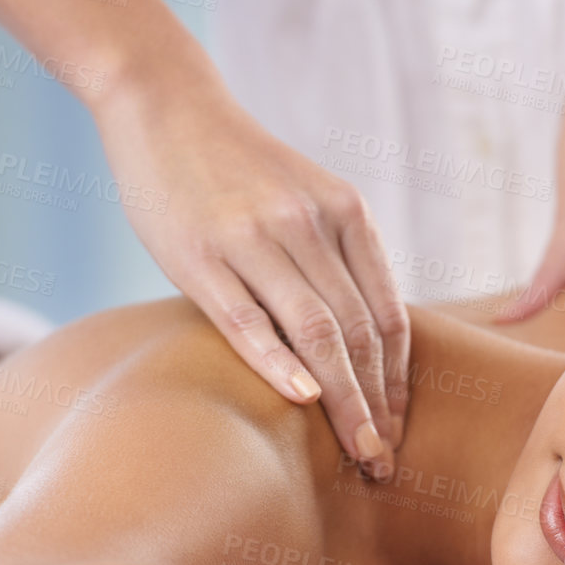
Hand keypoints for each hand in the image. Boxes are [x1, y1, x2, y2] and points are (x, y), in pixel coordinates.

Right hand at [93, 69, 408, 476]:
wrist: (165, 104)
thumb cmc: (235, 165)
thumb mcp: (305, 195)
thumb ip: (336, 256)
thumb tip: (363, 338)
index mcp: (346, 213)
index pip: (387, 315)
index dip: (399, 381)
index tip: (399, 428)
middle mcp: (309, 224)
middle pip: (360, 333)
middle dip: (378, 406)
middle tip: (384, 461)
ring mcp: (254, 237)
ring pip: (317, 333)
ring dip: (344, 401)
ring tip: (358, 452)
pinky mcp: (199, 253)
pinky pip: (247, 319)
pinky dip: (279, 363)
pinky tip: (302, 401)